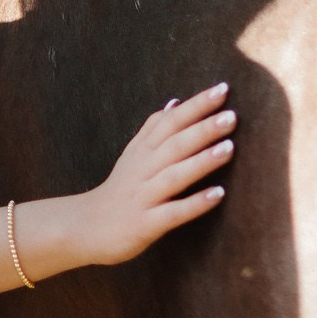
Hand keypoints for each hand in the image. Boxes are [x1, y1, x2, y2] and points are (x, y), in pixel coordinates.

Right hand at [79, 84, 234, 264]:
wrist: (85, 228)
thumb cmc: (118, 191)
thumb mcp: (132, 155)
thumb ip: (153, 129)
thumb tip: (176, 102)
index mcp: (142, 151)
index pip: (170, 121)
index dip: (195, 105)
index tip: (222, 89)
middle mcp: (143, 170)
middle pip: (174, 145)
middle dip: (202, 129)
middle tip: (231, 116)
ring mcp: (144, 197)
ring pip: (174, 176)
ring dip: (202, 162)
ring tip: (230, 148)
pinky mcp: (145, 224)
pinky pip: (173, 213)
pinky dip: (195, 203)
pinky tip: (219, 195)